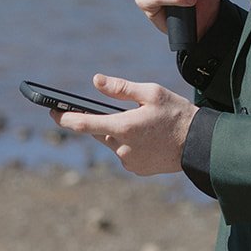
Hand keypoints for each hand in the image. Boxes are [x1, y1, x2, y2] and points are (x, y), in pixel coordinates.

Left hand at [51, 73, 196, 174]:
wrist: (200, 145)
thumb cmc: (177, 115)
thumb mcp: (151, 93)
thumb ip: (121, 88)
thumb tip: (95, 81)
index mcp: (123, 127)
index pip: (84, 124)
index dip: (64, 118)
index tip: (50, 112)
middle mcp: (122, 148)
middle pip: (100, 132)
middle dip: (104, 121)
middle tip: (124, 112)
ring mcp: (129, 162)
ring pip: (113, 142)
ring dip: (119, 132)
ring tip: (144, 124)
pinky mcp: (137, 169)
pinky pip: (124, 153)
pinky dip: (130, 144)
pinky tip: (147, 137)